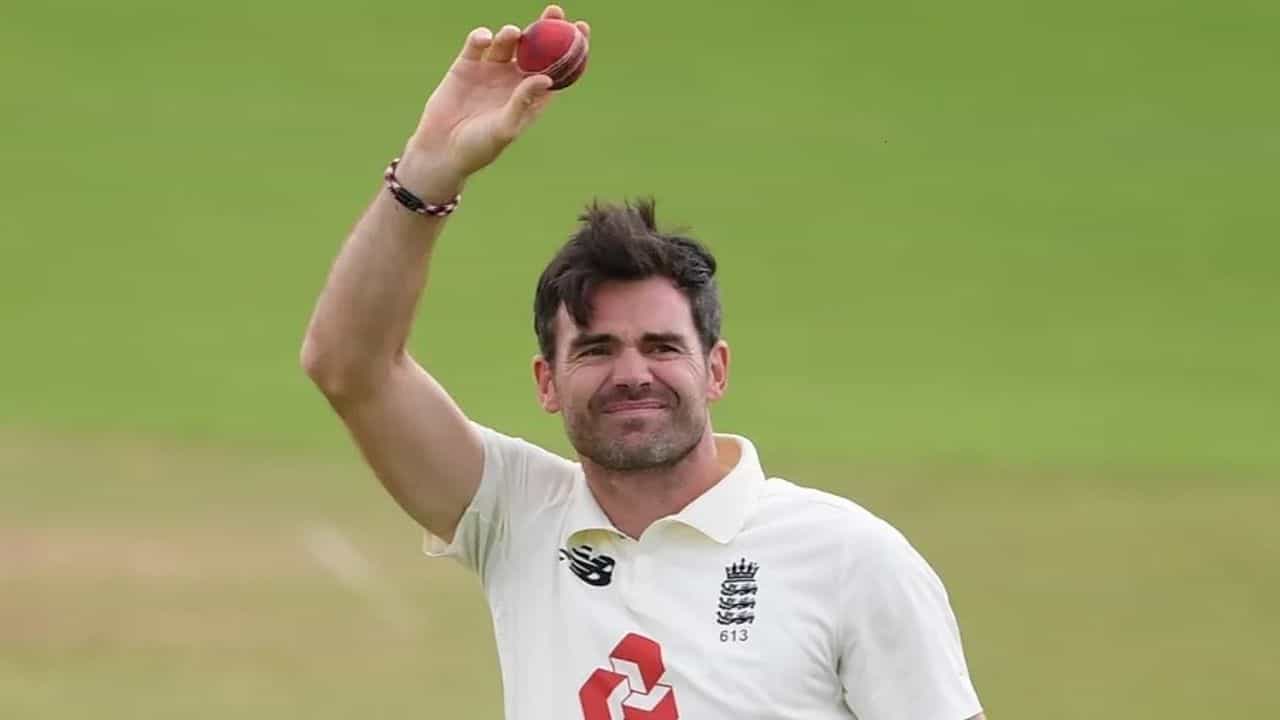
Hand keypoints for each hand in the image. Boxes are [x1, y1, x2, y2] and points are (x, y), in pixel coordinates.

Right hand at [402, 5, 590, 189]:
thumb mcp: (505, 128)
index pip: (557, 68)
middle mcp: (513, 81)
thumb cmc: (479, 148)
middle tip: (555, 11)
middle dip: (547, 28)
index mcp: (531, 97)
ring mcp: (490, 71)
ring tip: (512, 34)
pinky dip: (481, 37)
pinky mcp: (466, 67)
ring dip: (512, 34)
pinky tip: (484, 39)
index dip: (571, 47)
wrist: (442, 151)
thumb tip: (546, 78)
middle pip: (536, 49)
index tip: (582, 27)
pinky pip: (477, 44)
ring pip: (508, 43)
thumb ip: (523, 102)